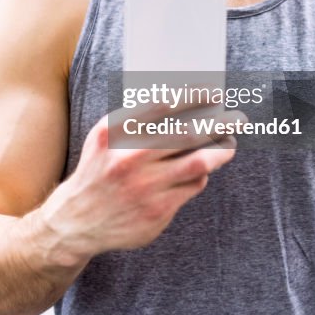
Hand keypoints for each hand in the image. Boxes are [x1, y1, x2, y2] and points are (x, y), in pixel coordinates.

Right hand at [38, 101, 245, 259]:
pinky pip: (193, 186)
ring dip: (221, 150)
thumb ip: (136, 120)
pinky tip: (201, 169)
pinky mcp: (157, 211)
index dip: (192, 97)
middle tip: (238, 118)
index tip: (213, 92)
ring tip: (230, 142)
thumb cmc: (99, 169)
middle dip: (219, 123)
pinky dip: (201, 174)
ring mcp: (144, 187)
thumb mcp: (105, 137)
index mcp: (114, 133)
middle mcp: (129, 159)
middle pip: (187, 134)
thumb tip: (185, 103)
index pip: (161, 106)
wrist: (76, 221)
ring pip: (198, 162)